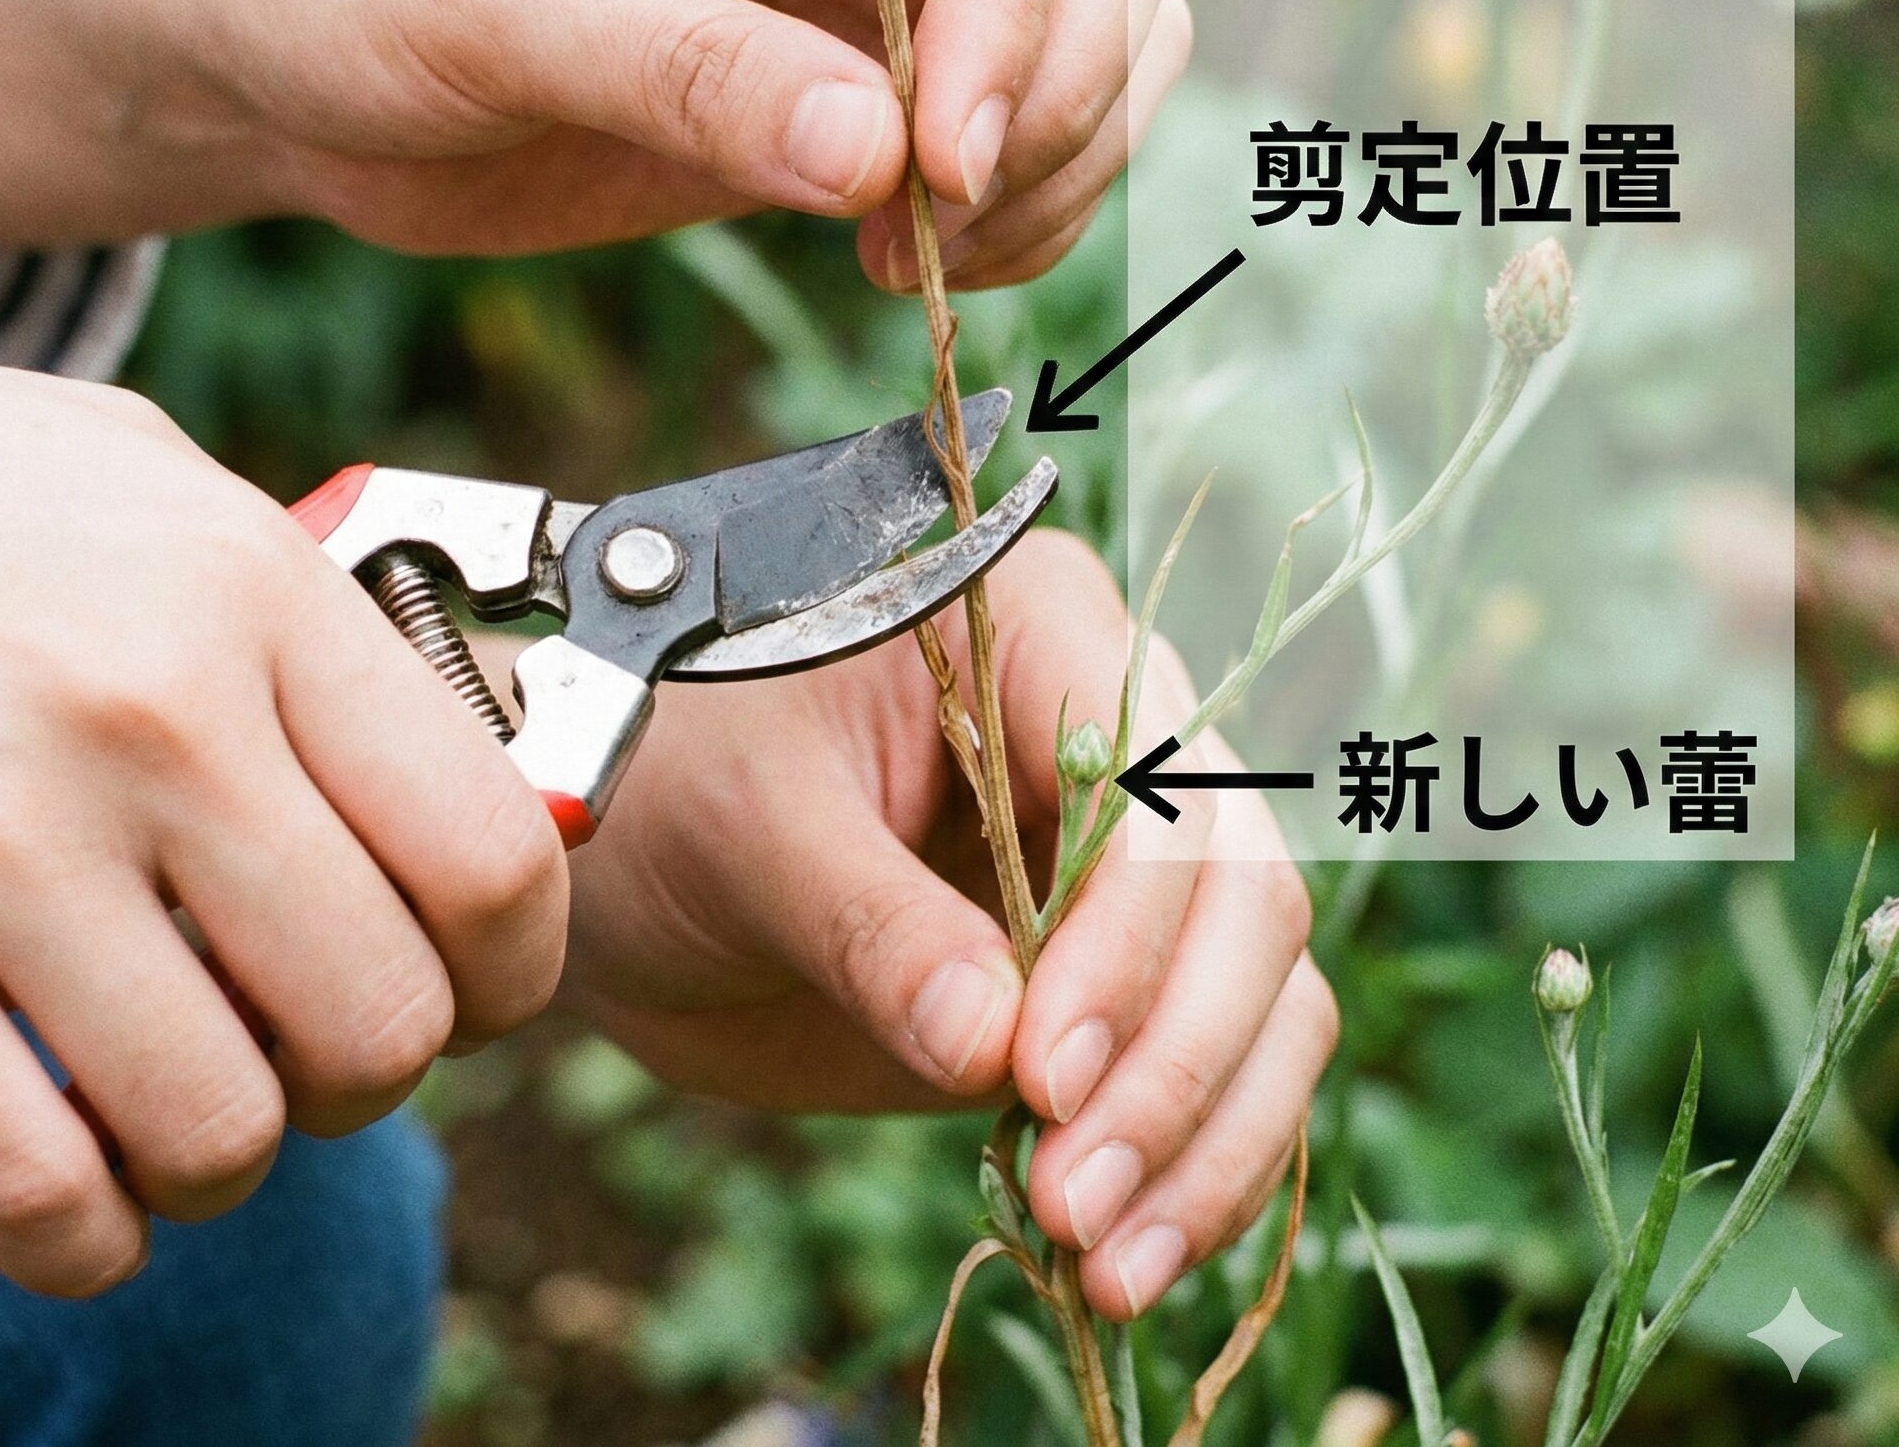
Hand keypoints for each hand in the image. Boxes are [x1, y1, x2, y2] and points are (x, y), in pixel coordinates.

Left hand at [0, 0, 1185, 287]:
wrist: (273, 55)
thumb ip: (692, 68)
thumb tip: (879, 158)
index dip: (1009, 4)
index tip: (936, 159)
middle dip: (1061, 77)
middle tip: (946, 207)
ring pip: (1095, 24)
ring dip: (1063, 152)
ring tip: (932, 254)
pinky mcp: (851, 79)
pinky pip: (1013, 133)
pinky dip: (1020, 208)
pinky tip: (922, 265)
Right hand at [0, 348, 566, 1297]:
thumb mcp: (195, 510)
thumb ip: (341, 652)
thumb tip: (495, 803)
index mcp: (260, 598)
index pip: (486, 854)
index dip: (518, 964)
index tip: (485, 984)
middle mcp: (148, 720)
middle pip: (377, 1017)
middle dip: (381, 1069)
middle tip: (331, 1042)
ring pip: (219, 1126)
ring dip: (234, 1151)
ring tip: (204, 1098)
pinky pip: (32, 1182)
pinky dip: (88, 1230)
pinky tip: (91, 1185)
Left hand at [553, 529, 1335, 1321]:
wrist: (631, 867)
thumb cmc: (670, 784)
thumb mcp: (749, 832)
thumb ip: (870, 925)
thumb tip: (992, 1048)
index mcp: (1038, 630)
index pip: (1158, 777)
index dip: (1130, 929)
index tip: (1040, 1067)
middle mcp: (1119, 737)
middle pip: (1243, 893)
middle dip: (1176, 1058)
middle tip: (1071, 1194)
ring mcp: (1130, 870)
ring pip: (1266, 993)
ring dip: (1206, 1138)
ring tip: (1107, 1266)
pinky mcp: (1116, 985)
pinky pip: (1220, 1071)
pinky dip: (1195, 1171)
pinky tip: (1122, 1266)